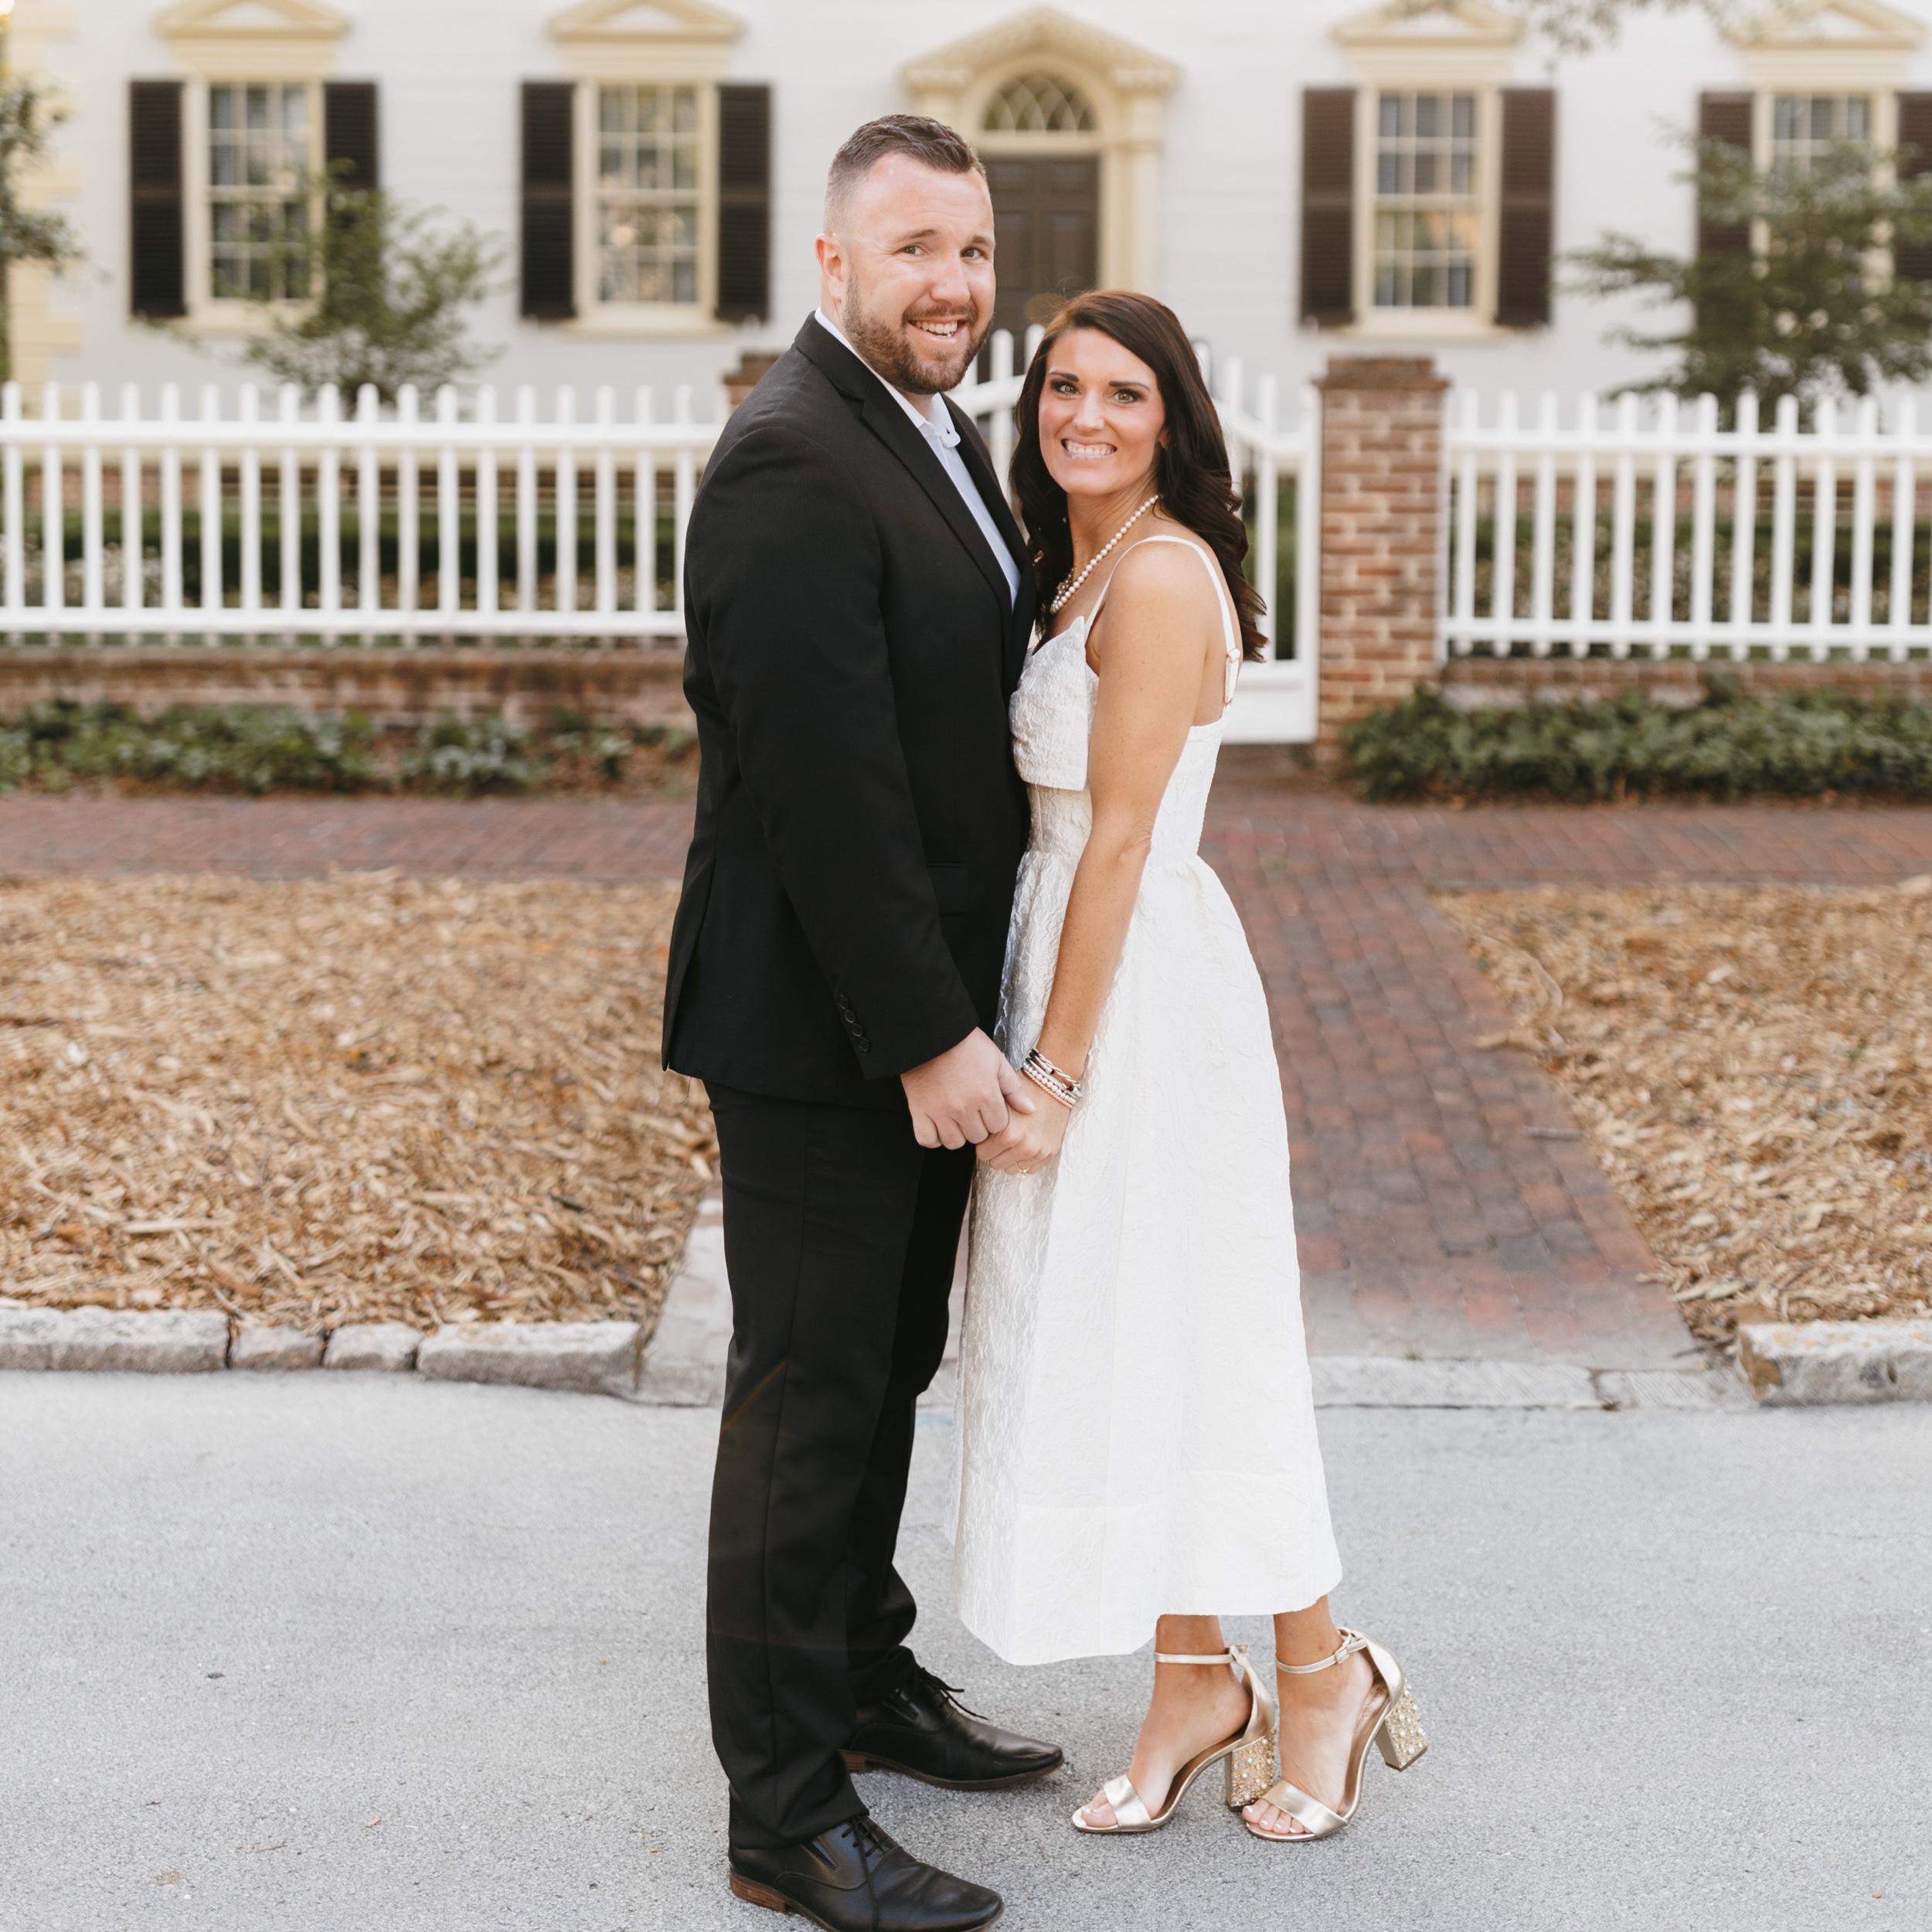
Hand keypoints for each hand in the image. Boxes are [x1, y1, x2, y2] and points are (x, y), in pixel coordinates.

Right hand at [901, 1030, 1035, 1149]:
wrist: (931, 1033)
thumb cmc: (966, 1044)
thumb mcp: (996, 1060)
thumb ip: (1014, 1088)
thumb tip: (1030, 1110)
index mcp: (986, 1095)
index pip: (998, 1127)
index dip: (995, 1118)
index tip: (988, 1107)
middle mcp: (964, 1108)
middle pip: (977, 1137)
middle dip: (978, 1126)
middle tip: (972, 1111)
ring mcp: (940, 1112)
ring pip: (954, 1142)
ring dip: (957, 1133)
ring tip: (956, 1118)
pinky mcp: (919, 1111)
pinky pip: (928, 1140)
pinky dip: (933, 1137)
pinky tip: (938, 1125)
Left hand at [977, 1085, 1069, 1173]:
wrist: (1054, 1086)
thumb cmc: (1024, 1089)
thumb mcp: (1000, 1098)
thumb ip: (984, 1118)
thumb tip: (971, 1130)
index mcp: (1007, 1132)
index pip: (981, 1153)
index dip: (983, 1142)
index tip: (987, 1134)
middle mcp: (1023, 1145)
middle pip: (994, 1163)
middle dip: (994, 1151)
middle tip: (999, 1137)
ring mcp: (1037, 1151)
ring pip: (1010, 1169)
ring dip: (1009, 1157)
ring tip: (1012, 1140)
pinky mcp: (1049, 1153)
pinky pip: (1027, 1169)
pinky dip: (1023, 1160)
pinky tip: (1024, 1144)